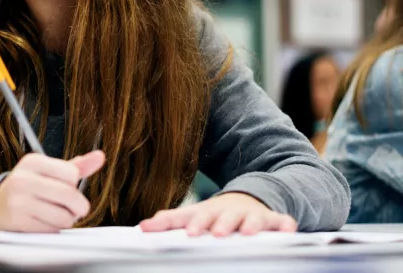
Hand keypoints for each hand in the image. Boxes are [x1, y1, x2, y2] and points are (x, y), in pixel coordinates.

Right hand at [0, 151, 104, 232]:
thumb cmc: (29, 186)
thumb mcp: (48, 171)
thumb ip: (76, 166)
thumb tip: (101, 157)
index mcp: (33, 162)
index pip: (71, 173)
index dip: (74, 184)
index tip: (67, 187)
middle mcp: (24, 179)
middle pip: (69, 195)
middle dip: (79, 206)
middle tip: (77, 208)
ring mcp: (19, 201)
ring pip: (63, 216)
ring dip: (67, 220)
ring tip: (58, 215)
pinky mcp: (18, 222)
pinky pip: (51, 230)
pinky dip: (54, 229)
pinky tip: (45, 222)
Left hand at [139, 193, 297, 236]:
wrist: (247, 198)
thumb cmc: (214, 214)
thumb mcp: (193, 215)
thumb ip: (169, 221)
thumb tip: (143, 226)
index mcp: (207, 211)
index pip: (197, 217)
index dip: (194, 224)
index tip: (189, 233)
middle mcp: (228, 212)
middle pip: (222, 217)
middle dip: (218, 224)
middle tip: (214, 233)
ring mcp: (250, 214)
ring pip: (250, 218)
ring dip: (248, 224)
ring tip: (246, 232)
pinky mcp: (271, 219)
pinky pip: (281, 221)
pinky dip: (285, 224)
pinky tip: (288, 229)